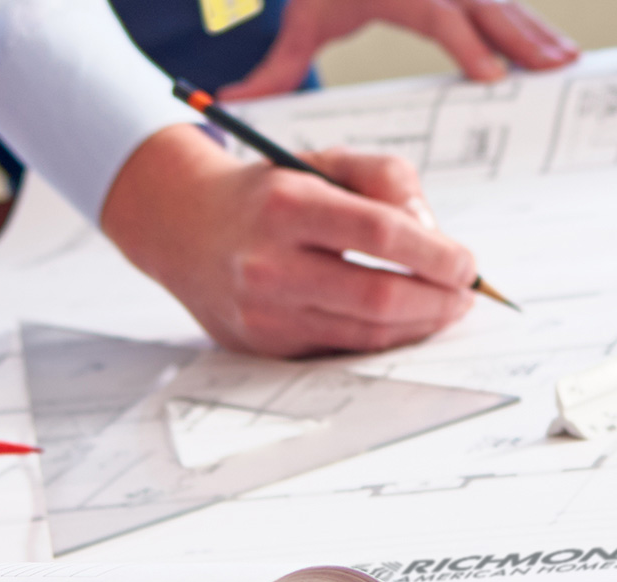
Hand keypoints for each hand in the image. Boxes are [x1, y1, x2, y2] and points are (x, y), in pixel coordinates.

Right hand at [101, 124, 475, 357]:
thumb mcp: (322, 161)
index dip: (436, 253)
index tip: (467, 263)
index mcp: (285, 205)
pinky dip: (379, 339)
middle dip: (436, 300)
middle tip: (463, 294)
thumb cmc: (266, 196)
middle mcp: (267, 263)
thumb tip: (433, 237)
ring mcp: (261, 311)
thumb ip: (387, 179)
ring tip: (442, 309)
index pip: (379, 233)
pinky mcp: (262, 344)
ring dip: (417, 326)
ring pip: (362, 334)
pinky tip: (400, 322)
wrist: (184, 230)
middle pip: (376, 297)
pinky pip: (338, 349)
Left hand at [220, 0, 579, 100]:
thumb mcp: (299, 24)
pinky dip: (526, 19)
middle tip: (548, 70)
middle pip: (481, 6)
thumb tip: (229, 103)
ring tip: (562, 61)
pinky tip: (550, 46)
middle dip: (517, 38)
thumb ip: (272, 68)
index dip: (466, 44)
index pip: (438, 15)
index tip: (490, 74)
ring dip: (532, 29)